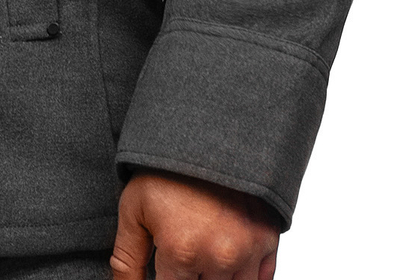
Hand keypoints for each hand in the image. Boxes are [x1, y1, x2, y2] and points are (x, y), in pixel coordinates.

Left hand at [109, 167, 280, 279]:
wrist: (204, 130)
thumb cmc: (165, 168)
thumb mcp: (133, 210)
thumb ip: (127, 260)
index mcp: (181, 251)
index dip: (164, 278)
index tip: (164, 264)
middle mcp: (219, 256)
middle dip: (189, 275)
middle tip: (183, 247)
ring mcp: (248, 249)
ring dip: (215, 276)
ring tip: (200, 247)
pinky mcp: (268, 237)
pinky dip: (244, 275)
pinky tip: (226, 256)